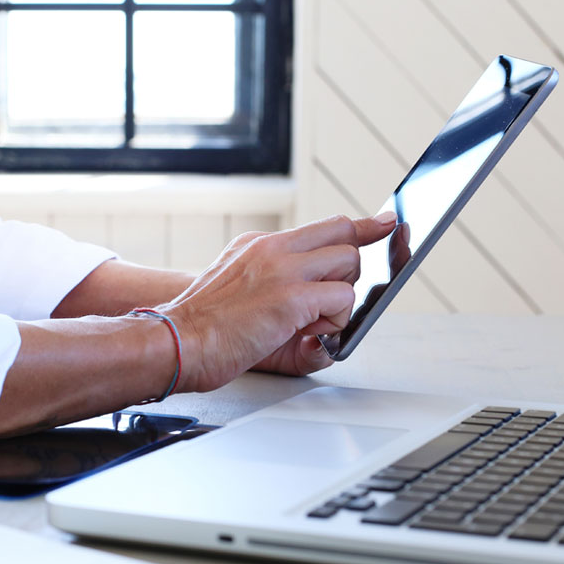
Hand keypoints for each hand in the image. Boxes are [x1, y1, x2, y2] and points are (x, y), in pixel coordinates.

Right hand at [159, 213, 396, 391]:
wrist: (177, 341)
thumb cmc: (205, 328)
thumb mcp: (245, 295)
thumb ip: (283, 293)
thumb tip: (317, 317)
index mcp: (260, 245)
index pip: (323, 225)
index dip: (361, 226)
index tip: (386, 222)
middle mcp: (273, 248)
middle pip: (344, 234)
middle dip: (348, 268)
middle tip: (326, 299)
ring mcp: (282, 268)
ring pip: (348, 263)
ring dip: (340, 297)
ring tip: (307, 321)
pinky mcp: (290, 296)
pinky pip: (342, 298)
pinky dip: (335, 319)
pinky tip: (306, 331)